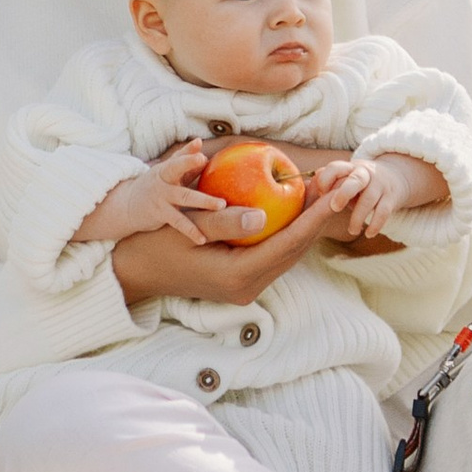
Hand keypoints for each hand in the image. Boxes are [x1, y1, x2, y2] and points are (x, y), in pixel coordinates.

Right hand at [70, 144, 230, 250]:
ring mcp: (161, 198)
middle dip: (189, 164)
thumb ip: (184, 158)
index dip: (187, 153)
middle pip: (176, 171)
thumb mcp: (167, 170)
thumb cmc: (157, 184)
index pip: (177, 158)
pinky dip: (191, 231)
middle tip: (203, 160)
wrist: (128, 205)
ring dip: (203, 200)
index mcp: (166, 168)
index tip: (199, 147)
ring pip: (184, 197)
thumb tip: (200, 142)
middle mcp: (163, 180)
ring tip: (221, 205)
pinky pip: (179, 222)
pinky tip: (203, 238)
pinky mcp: (161, 215)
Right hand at [109, 177, 359, 309]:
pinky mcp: (242, 280)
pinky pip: (273, 253)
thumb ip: (225, 222)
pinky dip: (288, 230)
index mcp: (238, 277)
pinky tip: (295, 207)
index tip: (334, 193)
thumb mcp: (188, 228)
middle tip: (335, 184)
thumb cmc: (156, 245)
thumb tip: (266, 216)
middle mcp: (248, 288)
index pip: (287, 243)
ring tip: (322, 191)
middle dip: (317, 217)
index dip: (314, 216)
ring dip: (305, 223)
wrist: (136, 272)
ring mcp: (245, 287)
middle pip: (294, 249)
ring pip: (287, 252)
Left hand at [304, 150, 446, 250]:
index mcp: (348, 168)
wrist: (394, 177)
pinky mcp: (391, 198)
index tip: (320, 193)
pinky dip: (376, 224)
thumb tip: (299, 189)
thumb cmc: (357, 184)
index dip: (326, 179)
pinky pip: (384, 211)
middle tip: (334, 208)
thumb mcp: (344, 179)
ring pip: (370, 198)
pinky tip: (368, 234)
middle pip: (355, 180)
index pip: (336, 167)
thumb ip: (325, 185)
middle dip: (344, 193)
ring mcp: (379, 185)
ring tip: (351, 231)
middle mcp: (364, 174)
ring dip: (359, 215)